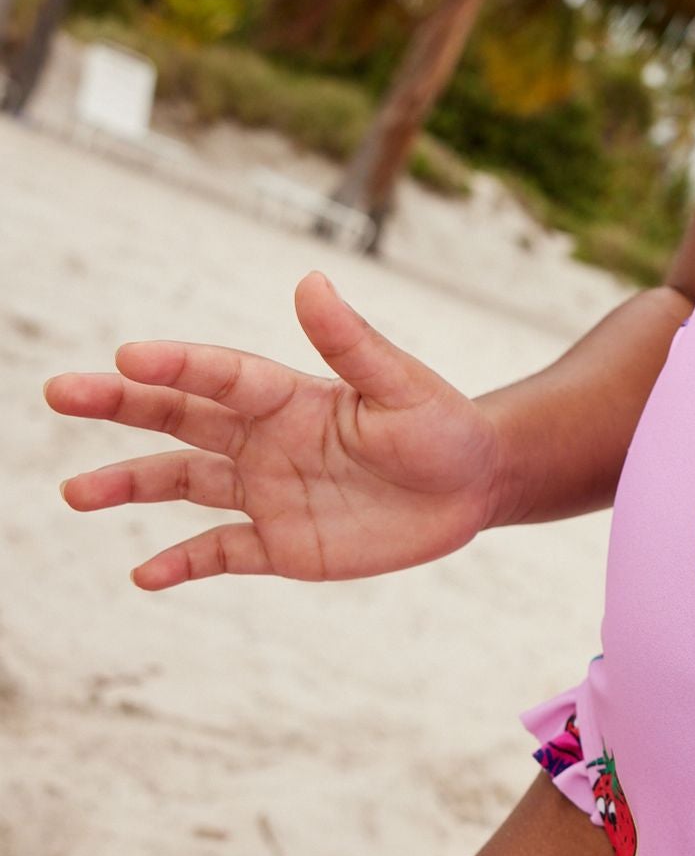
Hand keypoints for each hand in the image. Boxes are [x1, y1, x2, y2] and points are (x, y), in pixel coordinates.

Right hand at [46, 271, 502, 588]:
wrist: (472, 487)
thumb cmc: (443, 426)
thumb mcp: (404, 386)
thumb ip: (353, 343)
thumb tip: (310, 280)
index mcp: (290, 395)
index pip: (221, 375)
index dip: (177, 366)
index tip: (127, 358)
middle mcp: (265, 439)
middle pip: (180, 417)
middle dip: (120, 405)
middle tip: (61, 392)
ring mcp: (267, 491)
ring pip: (183, 483)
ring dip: (130, 484)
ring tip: (76, 492)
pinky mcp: (281, 543)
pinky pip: (220, 553)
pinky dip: (182, 563)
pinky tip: (143, 575)